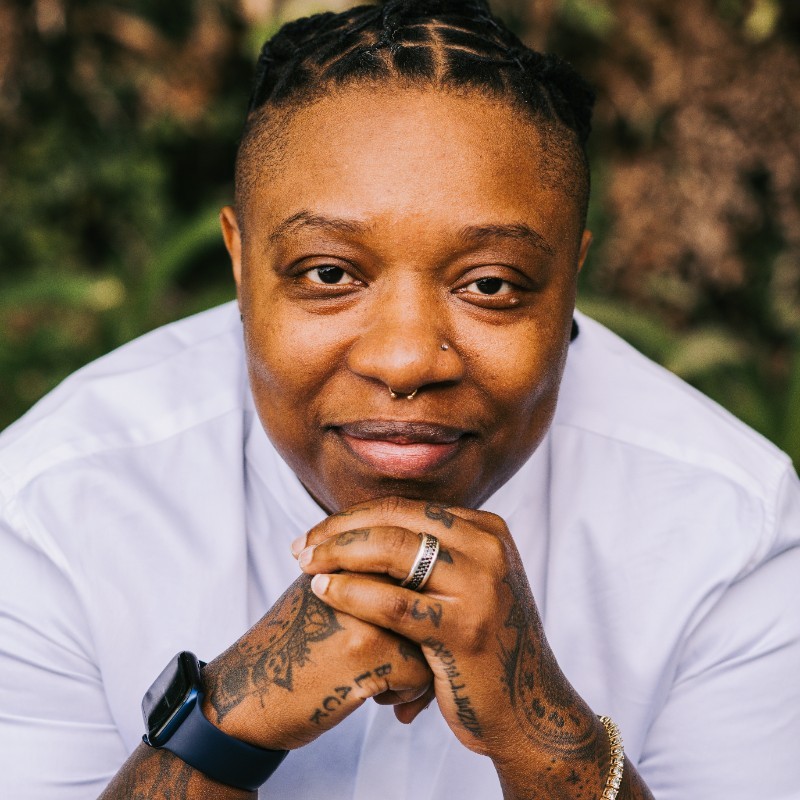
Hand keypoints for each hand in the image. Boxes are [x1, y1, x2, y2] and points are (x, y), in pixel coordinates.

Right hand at [199, 573, 433, 750]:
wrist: (246, 693)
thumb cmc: (292, 648)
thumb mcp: (321, 591)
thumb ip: (363, 576)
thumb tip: (420, 575)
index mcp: (352, 556)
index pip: (416, 565)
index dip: (415, 604)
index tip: (399, 632)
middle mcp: (361, 575)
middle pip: (429, 597)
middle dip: (427, 632)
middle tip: (410, 657)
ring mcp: (366, 611)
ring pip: (433, 634)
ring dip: (420, 664)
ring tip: (390, 681)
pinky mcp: (368, 653)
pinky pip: (422, 671)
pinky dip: (408, 693)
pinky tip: (378, 699)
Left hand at [294, 497, 608, 791]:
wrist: (528, 710)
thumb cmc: (482, 647)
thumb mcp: (468, 585)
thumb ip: (432, 553)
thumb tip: (364, 526)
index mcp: (486, 530)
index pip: (404, 508)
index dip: (352, 517)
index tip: (315, 533)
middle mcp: (488, 549)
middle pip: (395, 521)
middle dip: (338, 531)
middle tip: (299, 547)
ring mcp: (481, 588)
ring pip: (393, 551)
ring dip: (338, 554)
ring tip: (305, 566)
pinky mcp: (465, 630)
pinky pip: (394, 602)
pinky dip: (351, 592)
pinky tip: (323, 592)